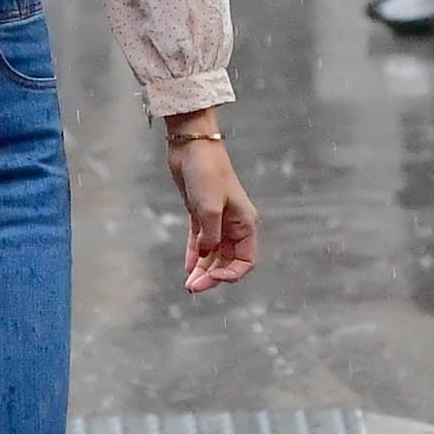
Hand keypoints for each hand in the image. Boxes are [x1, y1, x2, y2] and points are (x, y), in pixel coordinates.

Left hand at [166, 135, 258, 293]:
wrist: (191, 145)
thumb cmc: (206, 172)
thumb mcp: (208, 209)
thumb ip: (208, 237)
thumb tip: (205, 256)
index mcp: (245, 223)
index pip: (246, 260)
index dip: (231, 275)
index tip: (213, 279)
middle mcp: (234, 224)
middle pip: (227, 261)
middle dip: (212, 276)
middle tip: (192, 288)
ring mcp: (217, 219)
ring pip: (213, 254)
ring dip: (202, 269)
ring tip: (188, 285)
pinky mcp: (200, 213)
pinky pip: (199, 241)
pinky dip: (194, 255)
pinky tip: (187, 268)